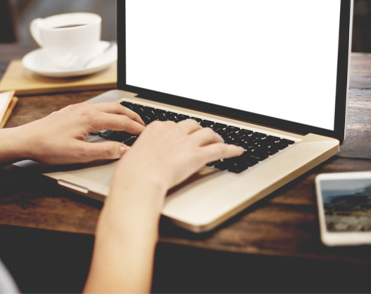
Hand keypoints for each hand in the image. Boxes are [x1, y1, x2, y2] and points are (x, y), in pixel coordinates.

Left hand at [13, 102, 144, 164]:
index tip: (146, 135)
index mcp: (90, 118)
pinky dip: (109, 113)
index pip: (121, 122)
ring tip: (129, 122)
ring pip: (107, 106)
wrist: (25, 140)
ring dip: (121, 113)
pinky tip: (107, 121)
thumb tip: (124, 150)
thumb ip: (105, 151)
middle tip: (144, 125)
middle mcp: (85, 109)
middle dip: (133, 116)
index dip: (136, 129)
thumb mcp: (79, 154)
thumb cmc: (48, 148)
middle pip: (118, 108)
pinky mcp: (71, 111)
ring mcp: (78, 108)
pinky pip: (97, 108)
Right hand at [112, 119, 244, 196]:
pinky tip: (237, 151)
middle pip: (193, 125)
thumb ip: (139, 154)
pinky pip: (220, 149)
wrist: (139, 177)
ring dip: (216, 137)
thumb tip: (135, 160)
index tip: (182, 135)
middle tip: (202, 137)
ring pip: (208, 133)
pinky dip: (231, 150)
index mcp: (157, 128)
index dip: (180, 131)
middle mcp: (173, 131)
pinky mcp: (197, 155)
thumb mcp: (132, 156)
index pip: (173, 124)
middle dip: (199, 130)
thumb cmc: (132, 171)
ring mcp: (186, 142)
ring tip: (219, 141)